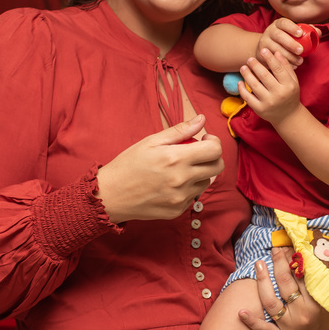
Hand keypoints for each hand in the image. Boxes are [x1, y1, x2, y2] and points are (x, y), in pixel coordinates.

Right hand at [96, 114, 223, 222]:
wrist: (110, 195)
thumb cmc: (128, 165)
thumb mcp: (151, 142)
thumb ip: (179, 130)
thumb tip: (201, 119)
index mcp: (176, 159)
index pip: (215, 150)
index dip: (213, 142)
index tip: (203, 140)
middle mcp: (182, 180)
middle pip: (218, 167)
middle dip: (212, 157)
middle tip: (197, 153)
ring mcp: (181, 198)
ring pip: (206, 182)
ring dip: (199, 173)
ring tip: (179, 169)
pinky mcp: (177, 210)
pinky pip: (193, 196)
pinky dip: (188, 188)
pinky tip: (170, 184)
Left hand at [238, 239, 328, 329]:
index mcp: (318, 300)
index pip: (302, 275)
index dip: (292, 259)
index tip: (286, 246)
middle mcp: (303, 314)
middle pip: (285, 285)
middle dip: (277, 264)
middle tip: (274, 250)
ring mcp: (291, 327)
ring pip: (271, 303)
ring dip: (262, 283)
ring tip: (258, 264)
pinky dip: (252, 322)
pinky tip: (241, 312)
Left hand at [239, 48, 300, 124]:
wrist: (288, 117)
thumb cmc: (290, 95)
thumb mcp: (293, 81)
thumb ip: (286, 67)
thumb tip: (276, 52)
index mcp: (289, 86)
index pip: (278, 69)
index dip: (269, 58)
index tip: (263, 50)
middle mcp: (279, 94)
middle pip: (264, 76)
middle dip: (255, 65)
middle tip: (250, 58)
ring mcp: (268, 102)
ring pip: (254, 85)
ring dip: (247, 75)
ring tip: (243, 67)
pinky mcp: (259, 109)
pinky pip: (248, 97)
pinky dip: (242, 89)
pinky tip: (240, 82)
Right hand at [258, 19, 307, 66]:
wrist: (266, 48)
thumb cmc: (285, 39)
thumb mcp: (293, 33)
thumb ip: (306, 31)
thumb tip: (318, 32)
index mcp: (278, 24)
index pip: (284, 23)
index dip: (292, 27)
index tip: (300, 34)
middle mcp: (270, 31)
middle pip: (279, 36)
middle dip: (290, 43)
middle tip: (301, 50)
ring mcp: (264, 42)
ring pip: (276, 49)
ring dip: (289, 56)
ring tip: (299, 61)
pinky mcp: (261, 53)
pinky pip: (273, 59)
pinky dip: (284, 63)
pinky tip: (292, 66)